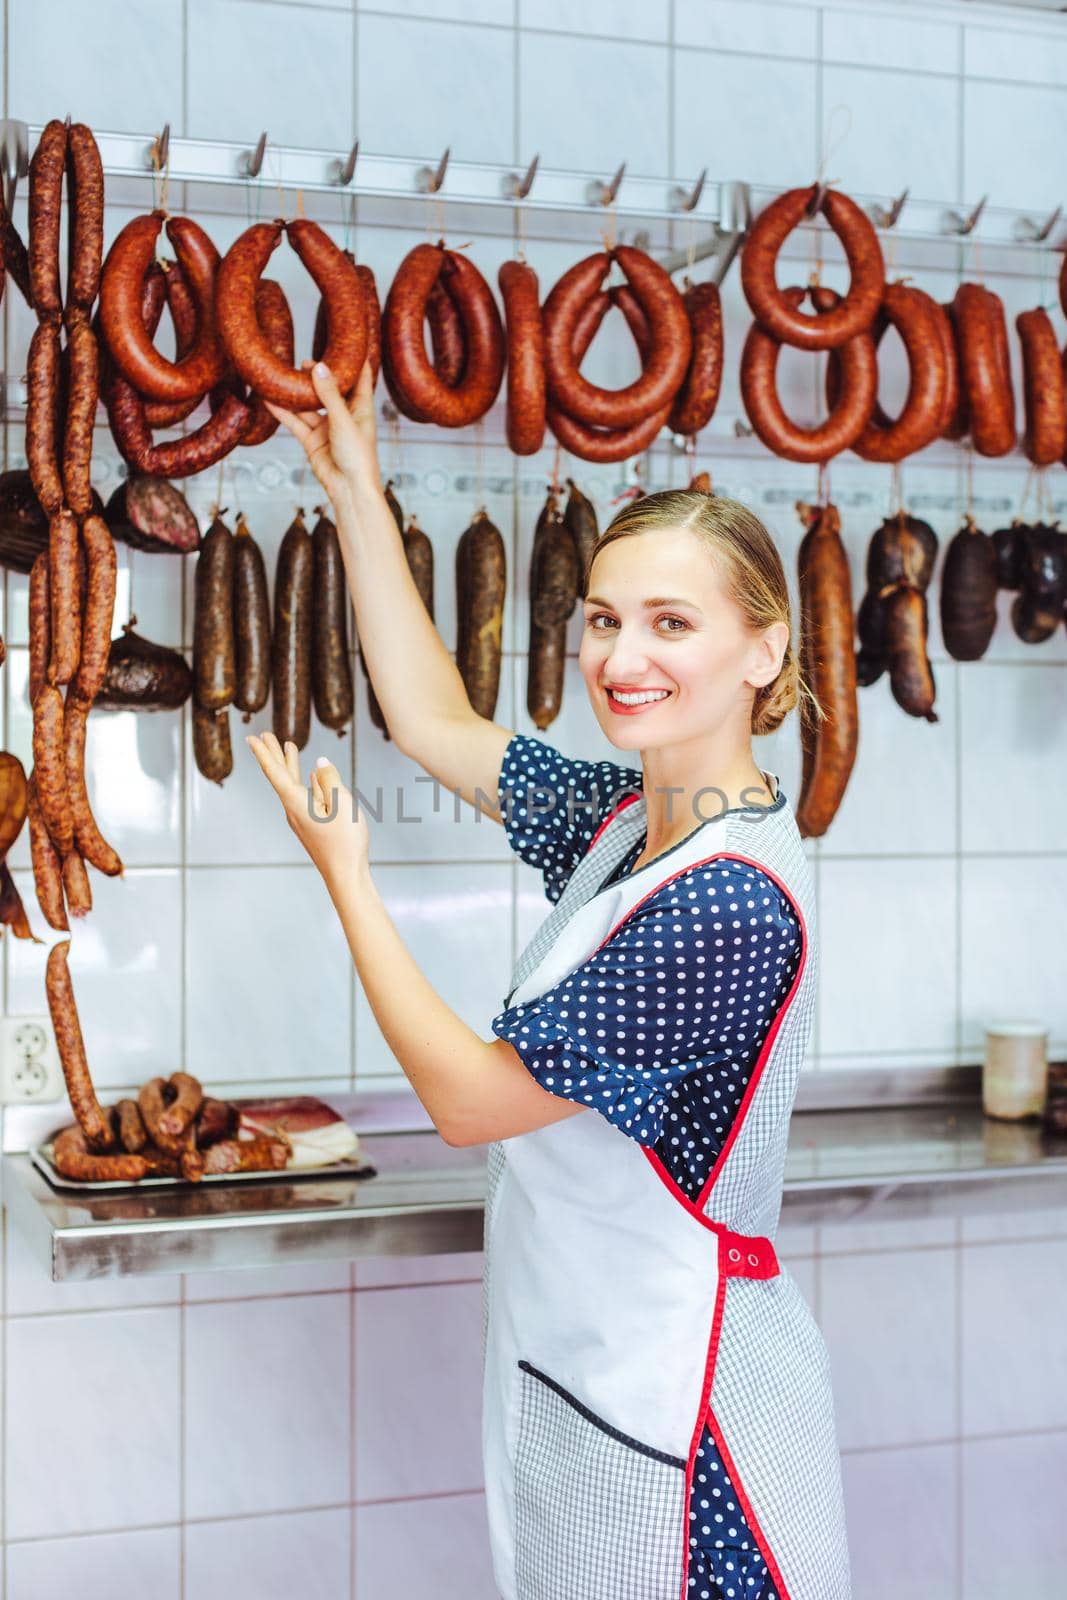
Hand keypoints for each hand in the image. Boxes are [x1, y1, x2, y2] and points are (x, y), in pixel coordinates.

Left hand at [245, 730, 369, 886]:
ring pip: (292, 785)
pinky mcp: (311, 826)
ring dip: (290, 765)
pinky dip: (304, 781)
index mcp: (296, 802)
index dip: (263, 753)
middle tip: (264, 735)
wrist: (345, 876)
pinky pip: (304, 797)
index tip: (252, 738)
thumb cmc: (345, 842)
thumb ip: (330, 780)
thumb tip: (320, 763)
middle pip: (280, 776)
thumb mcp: (341, 804)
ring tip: (289, 748)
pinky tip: (311, 778)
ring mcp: (302, 819)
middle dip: (274, 754)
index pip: (275, 772)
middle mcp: (293, 810)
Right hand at [265, 358, 380, 513]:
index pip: (360, 379)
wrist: (349, 490)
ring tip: (282, 377)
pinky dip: (283, 413)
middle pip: (329, 390)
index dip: (354, 361)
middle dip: (317, 376)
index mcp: (361, 409)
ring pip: (308, 406)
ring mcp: (327, 428)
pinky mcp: (312, 441)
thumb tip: (318, 367)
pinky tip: (269, 400)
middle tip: (303, 361)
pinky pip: (296, 422)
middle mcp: (344, 416)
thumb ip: (329, 395)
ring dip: (296, 394)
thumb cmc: (358, 457)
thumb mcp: (344, 420)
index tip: (348, 342)